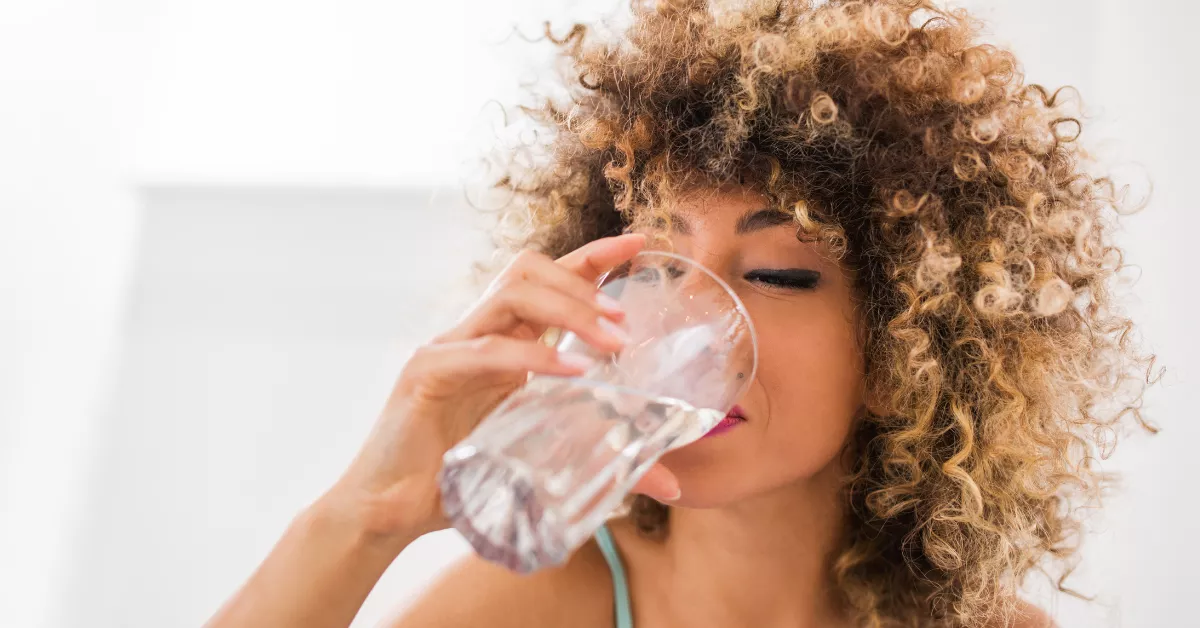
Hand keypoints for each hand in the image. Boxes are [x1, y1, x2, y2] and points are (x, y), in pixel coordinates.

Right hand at [325, 234, 681, 541]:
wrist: (390, 512)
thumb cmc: (461, 480)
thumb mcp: (541, 460)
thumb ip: (600, 459)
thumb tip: (669, 481)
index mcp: (501, 342)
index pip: (548, 279)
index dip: (594, 256)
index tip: (642, 243)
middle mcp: (475, 333)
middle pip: (529, 270)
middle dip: (584, 282)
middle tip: (627, 320)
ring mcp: (448, 347)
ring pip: (509, 294)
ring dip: (568, 309)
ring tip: (610, 340)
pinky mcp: (426, 374)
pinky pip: (486, 352)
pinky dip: (532, 357)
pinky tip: (570, 374)